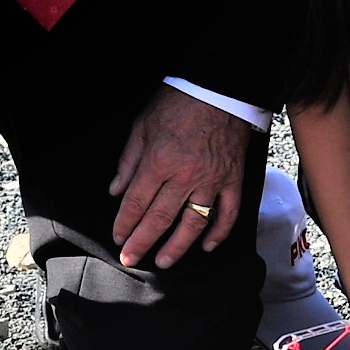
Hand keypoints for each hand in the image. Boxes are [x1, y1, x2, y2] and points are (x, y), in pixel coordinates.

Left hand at [109, 88, 247, 269]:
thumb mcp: (142, 126)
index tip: (118, 238)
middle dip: (142, 242)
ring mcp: (212, 180)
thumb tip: (116, 191)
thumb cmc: (178, 104)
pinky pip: (228, 213)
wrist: (219, 88)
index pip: (136, 202)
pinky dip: (219, 233)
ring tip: (164, 261)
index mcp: (159, 160)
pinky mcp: (233, 179)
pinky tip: (208, 246)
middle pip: (160, 218)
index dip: (125, 223)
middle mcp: (185, 175)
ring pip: (193, 223)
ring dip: (177, 246)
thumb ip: (128, 161)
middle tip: (131, 259)